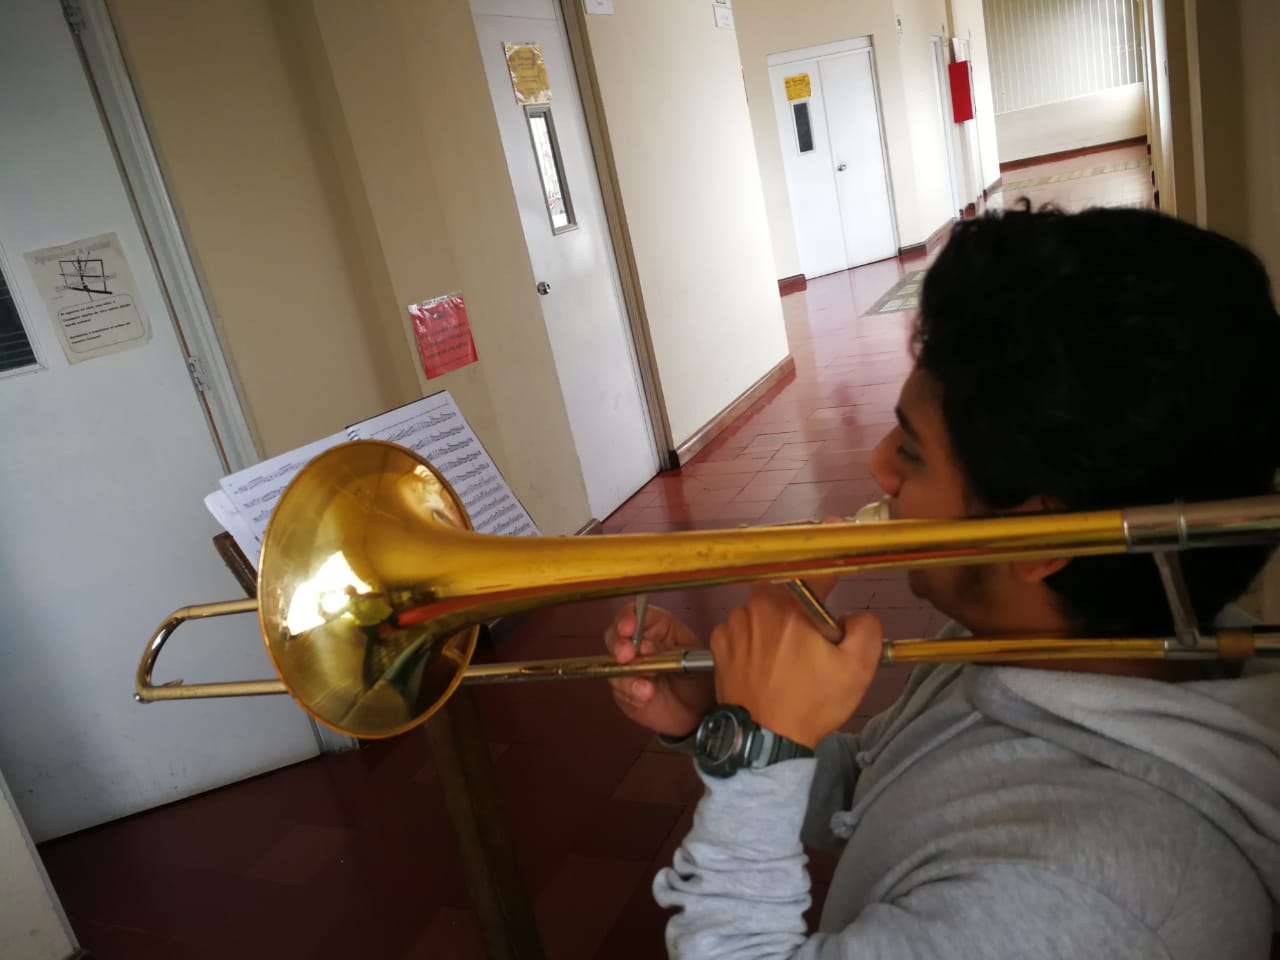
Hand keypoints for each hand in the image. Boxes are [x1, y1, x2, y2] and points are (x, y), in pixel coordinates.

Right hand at [605, 602, 715, 737]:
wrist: (701, 712)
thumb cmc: (700, 678)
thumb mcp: (691, 658)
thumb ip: (666, 650)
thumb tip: (644, 646)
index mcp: (658, 628)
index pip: (635, 613)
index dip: (628, 617)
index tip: (628, 627)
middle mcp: (639, 645)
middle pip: (615, 635)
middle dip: (618, 644)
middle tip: (626, 655)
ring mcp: (630, 667)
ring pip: (612, 663)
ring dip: (626, 674)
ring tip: (646, 688)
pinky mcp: (625, 690)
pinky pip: (619, 689)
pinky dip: (630, 693)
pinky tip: (645, 696)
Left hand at [710, 583, 881, 748]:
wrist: (764, 737)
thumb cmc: (812, 702)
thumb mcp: (857, 668)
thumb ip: (866, 628)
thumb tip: (855, 616)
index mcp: (793, 603)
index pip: (818, 574)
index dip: (831, 585)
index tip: (834, 600)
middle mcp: (758, 604)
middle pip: (788, 592)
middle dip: (801, 610)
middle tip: (809, 644)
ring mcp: (734, 622)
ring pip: (763, 611)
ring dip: (775, 625)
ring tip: (785, 660)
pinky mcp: (718, 642)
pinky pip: (742, 630)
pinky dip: (753, 641)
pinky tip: (762, 666)